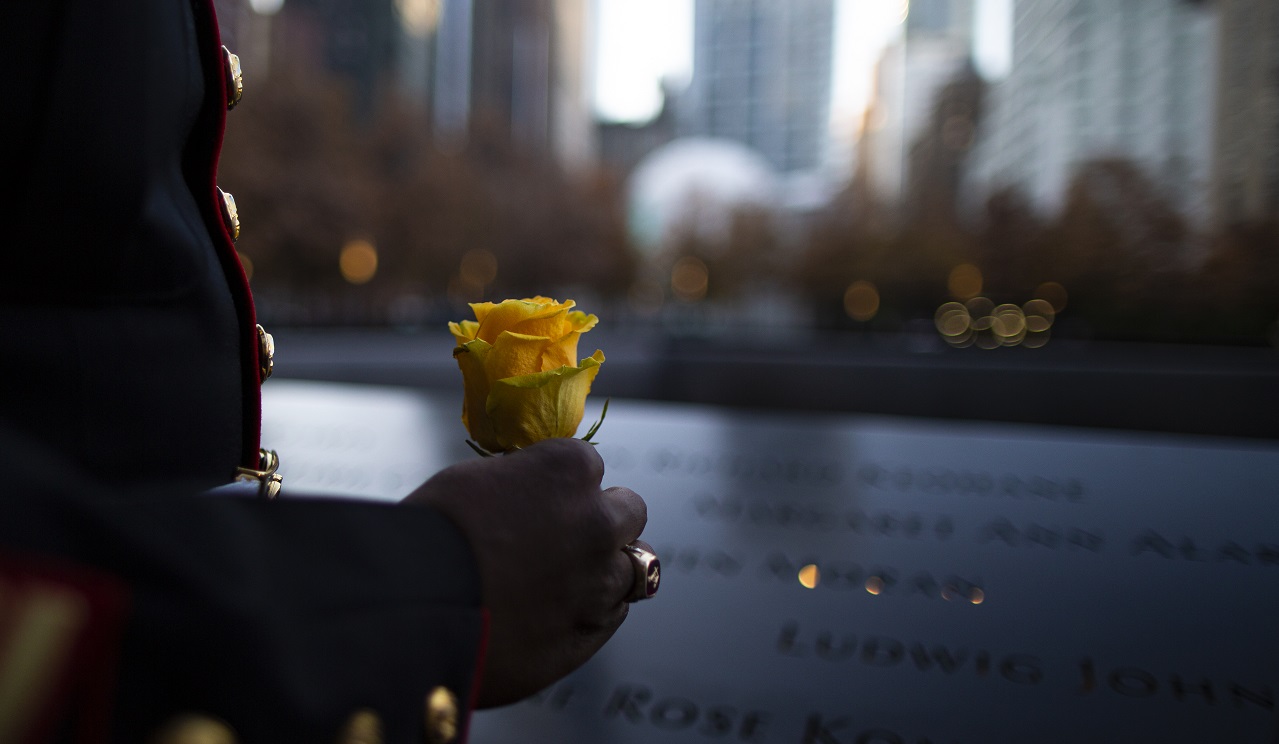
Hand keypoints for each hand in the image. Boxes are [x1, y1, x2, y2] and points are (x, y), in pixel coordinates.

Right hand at [403, 438, 645, 707]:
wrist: (410, 609)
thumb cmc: (430, 533)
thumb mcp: (474, 479)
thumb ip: (522, 483)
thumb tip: (530, 493)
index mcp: (570, 470)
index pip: (590, 466)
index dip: (564, 485)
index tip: (541, 499)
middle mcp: (599, 522)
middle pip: (630, 513)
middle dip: (605, 521)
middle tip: (567, 537)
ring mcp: (600, 583)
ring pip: (633, 569)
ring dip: (606, 570)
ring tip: (564, 582)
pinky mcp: (588, 635)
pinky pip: (612, 616)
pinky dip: (594, 611)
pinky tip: (561, 613)